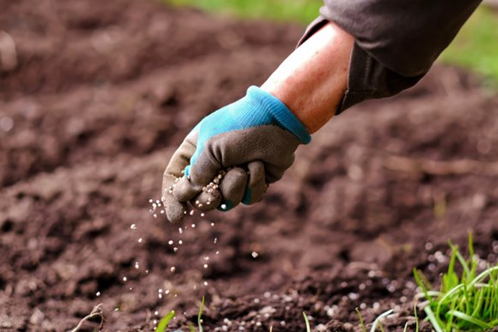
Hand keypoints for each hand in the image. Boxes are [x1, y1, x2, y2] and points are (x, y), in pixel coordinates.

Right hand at [162, 86, 310, 222]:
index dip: (173, 199)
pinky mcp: (254, 182)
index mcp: (195, 151)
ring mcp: (233, 175)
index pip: (175, 178)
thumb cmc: (241, 127)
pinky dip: (254, 184)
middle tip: (213, 197)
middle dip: (207, 200)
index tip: (177, 217)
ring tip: (243, 168)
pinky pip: (248, 199)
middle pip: (199, 198)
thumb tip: (188, 195)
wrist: (278, 120)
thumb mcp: (211, 147)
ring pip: (226, 202)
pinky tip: (260, 166)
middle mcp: (212, 165)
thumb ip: (197, 173)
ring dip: (234, 187)